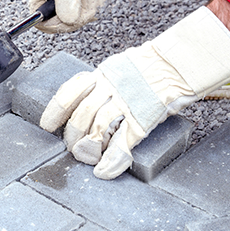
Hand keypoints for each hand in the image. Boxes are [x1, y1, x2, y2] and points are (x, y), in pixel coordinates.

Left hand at [40, 6, 229, 178]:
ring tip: (86, 158)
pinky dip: (112, 159)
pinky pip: (123, 142)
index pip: (70, 92)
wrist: (182, 61)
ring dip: (88, 148)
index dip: (55, 111)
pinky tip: (105, 170)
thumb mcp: (121, 67)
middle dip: (72, 135)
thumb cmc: (153, 66)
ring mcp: (127, 101)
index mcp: (103, 73)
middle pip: (81, 114)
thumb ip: (105, 83)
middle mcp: (111, 86)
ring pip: (98, 128)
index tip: (46, 125)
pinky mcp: (144, 117)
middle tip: (71, 148)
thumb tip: (90, 101)